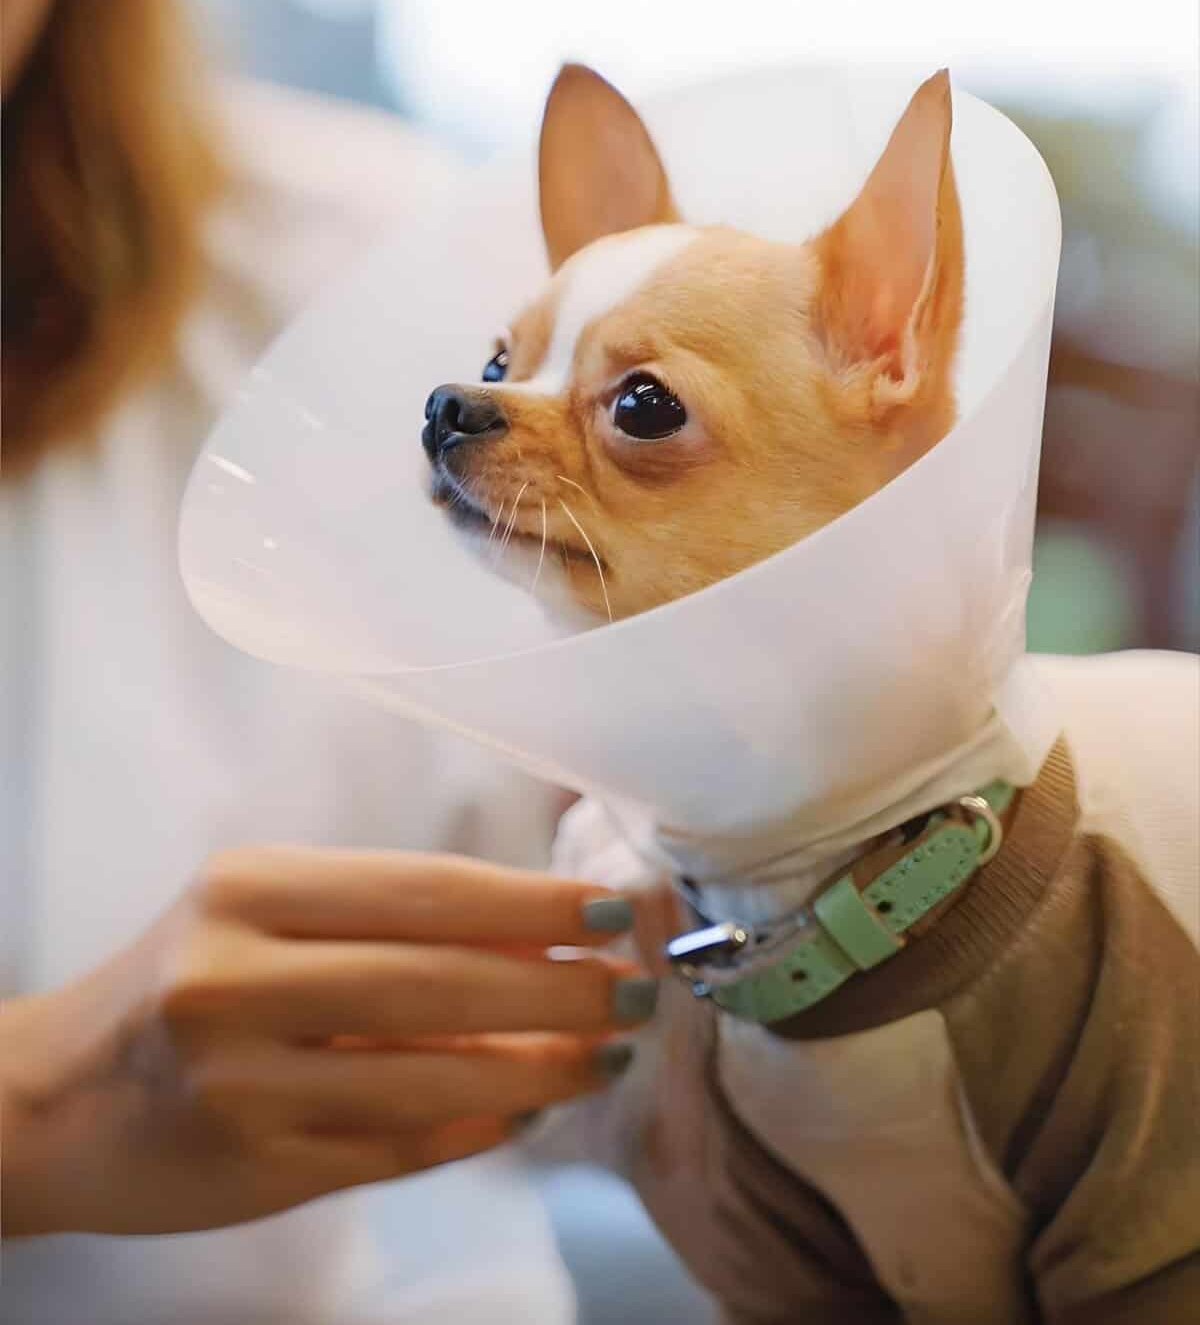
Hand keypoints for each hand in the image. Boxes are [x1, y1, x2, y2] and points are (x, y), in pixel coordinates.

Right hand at [0, 846, 653, 1236]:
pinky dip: (477, 1128)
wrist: (52, 1100)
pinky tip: (528, 1109)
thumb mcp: (261, 916)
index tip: (612, 909)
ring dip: (539, 1066)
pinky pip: (397, 1148)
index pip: (426, 889)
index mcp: (250, 890)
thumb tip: (539, 931)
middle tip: (634, 989)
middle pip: (443, 981)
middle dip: (560, 986)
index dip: (534, 902)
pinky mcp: (255, 1171)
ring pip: (433, 1077)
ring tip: (604, 1053)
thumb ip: (384, 923)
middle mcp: (238, 979)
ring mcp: (245, 1084)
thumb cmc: (179, 982)